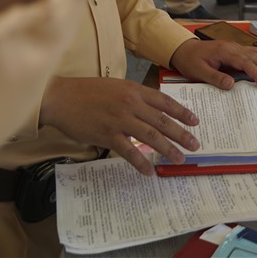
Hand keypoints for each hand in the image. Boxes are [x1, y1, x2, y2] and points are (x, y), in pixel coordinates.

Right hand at [39, 76, 199, 174]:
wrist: (61, 98)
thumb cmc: (86, 92)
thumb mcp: (115, 87)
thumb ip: (133, 96)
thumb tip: (150, 110)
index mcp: (134, 90)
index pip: (164, 102)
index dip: (181, 112)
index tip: (195, 121)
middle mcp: (131, 104)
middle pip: (162, 121)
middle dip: (181, 134)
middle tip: (195, 145)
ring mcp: (120, 120)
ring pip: (151, 136)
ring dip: (168, 149)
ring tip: (179, 158)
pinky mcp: (107, 135)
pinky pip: (129, 151)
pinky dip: (141, 162)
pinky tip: (150, 171)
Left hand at [170, 38, 256, 89]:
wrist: (184, 49)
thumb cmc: (190, 61)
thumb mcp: (198, 72)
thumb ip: (215, 77)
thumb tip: (232, 84)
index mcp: (225, 52)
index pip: (245, 63)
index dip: (256, 74)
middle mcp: (233, 47)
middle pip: (256, 58)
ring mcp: (235, 47)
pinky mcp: (236, 49)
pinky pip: (253, 51)